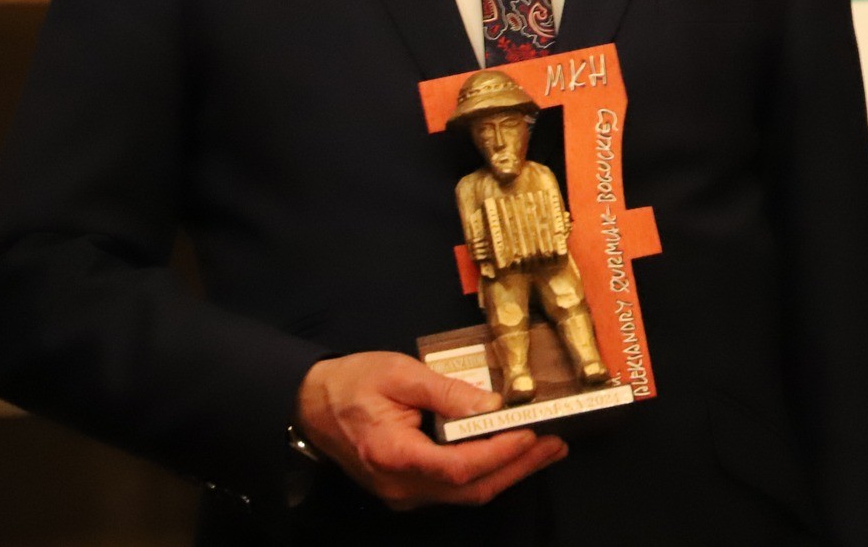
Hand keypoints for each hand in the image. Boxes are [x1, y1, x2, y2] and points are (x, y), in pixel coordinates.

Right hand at [295, 352, 567, 509]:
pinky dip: (487, 473)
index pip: (459, 466)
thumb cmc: (352, 384)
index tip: (532, 433)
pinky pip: (454, 488)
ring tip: (544, 449)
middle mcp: (401, 485)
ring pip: (466, 493)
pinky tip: (510, 454)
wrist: (310, 404)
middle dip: (518, 467)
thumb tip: (491, 403)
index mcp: (394, 455)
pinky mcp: (408, 489)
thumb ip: (447, 391)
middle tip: (556, 444)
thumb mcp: (400, 373)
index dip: (501, 453)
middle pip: (471, 488)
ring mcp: (403, 493)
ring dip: (508, 472)